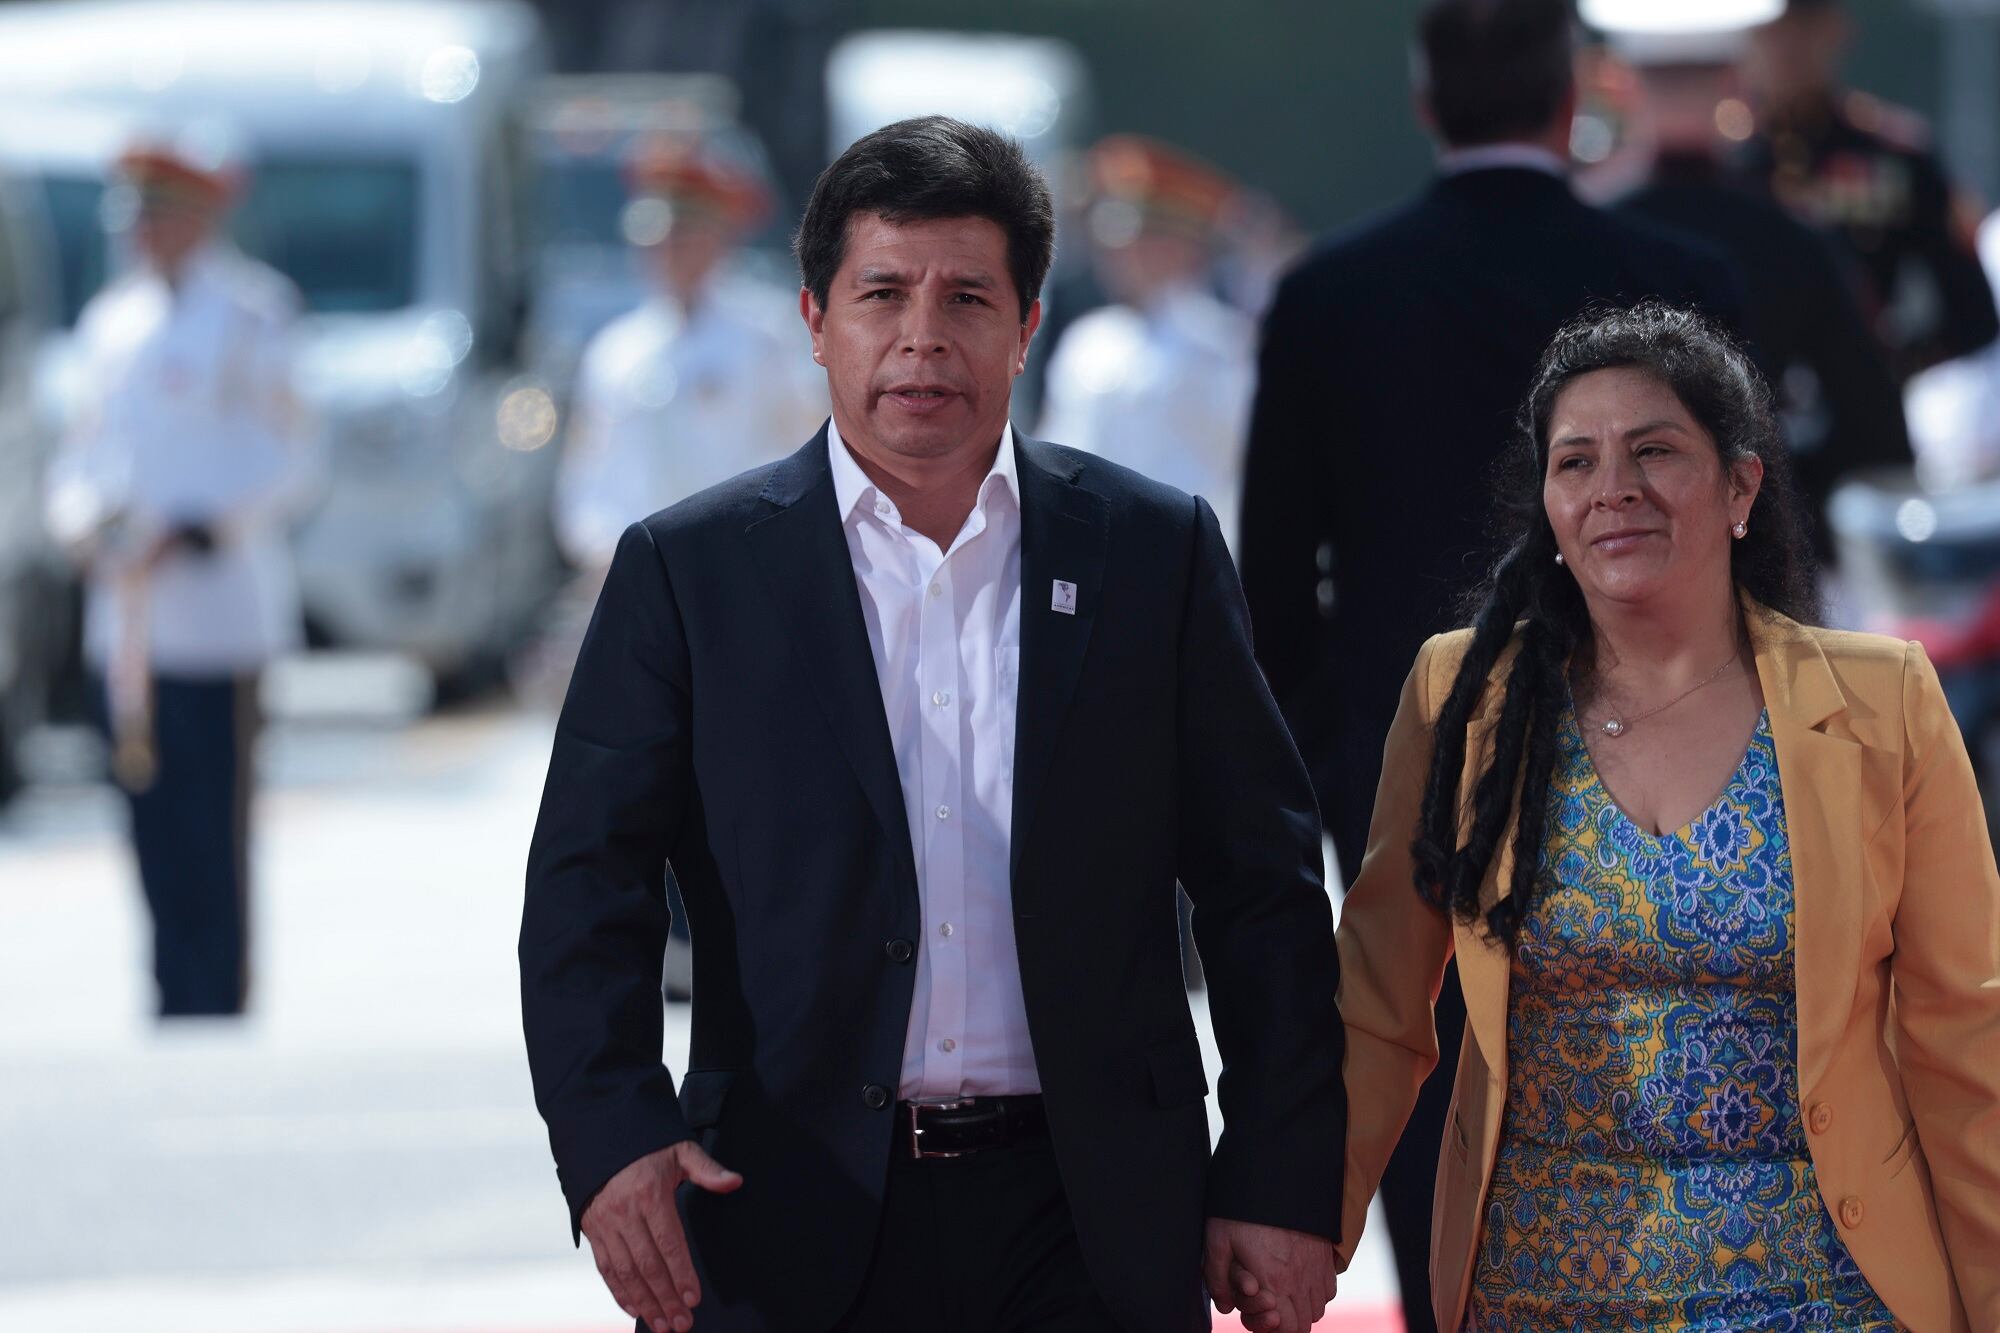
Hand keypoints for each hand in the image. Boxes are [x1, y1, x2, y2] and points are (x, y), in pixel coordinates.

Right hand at [580, 1140, 743, 1332]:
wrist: (599, 1136)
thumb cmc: (646, 1146)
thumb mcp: (679, 1149)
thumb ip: (706, 1169)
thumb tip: (734, 1181)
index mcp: (650, 1193)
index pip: (669, 1242)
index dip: (682, 1273)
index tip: (694, 1298)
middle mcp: (625, 1212)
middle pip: (647, 1265)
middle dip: (666, 1298)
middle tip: (682, 1323)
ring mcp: (605, 1223)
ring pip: (625, 1272)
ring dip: (645, 1302)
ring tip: (662, 1325)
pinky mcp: (593, 1230)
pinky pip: (606, 1267)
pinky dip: (619, 1292)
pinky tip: (636, 1309)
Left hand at [1204, 1217, 1336, 1332]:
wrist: (1276, 1174)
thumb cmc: (1243, 1208)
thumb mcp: (1218, 1239)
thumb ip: (1217, 1279)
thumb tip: (1224, 1306)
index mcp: (1274, 1280)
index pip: (1287, 1328)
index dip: (1270, 1328)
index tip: (1258, 1315)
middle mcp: (1301, 1279)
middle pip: (1303, 1324)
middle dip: (1284, 1323)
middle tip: (1267, 1306)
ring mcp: (1317, 1268)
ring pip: (1317, 1309)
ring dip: (1300, 1308)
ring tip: (1281, 1293)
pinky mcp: (1325, 1255)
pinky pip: (1328, 1290)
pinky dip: (1315, 1293)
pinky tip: (1297, 1279)